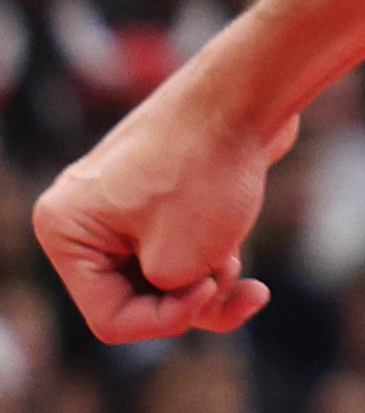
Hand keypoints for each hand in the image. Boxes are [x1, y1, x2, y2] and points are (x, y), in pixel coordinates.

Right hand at [33, 71, 291, 340]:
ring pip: (166, 278)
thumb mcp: (183, 261)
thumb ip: (169, 298)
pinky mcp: (165, 196)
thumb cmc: (208, 171)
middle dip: (190, 299)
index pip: (109, 318)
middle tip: (228, 275)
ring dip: (208, 283)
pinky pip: (183, 251)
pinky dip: (213, 263)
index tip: (207, 291)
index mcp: (65, 231)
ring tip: (239, 261)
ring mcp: (125, 205)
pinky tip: (246, 269)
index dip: (164, 320)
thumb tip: (175, 290)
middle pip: (137, 298)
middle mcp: (84, 217)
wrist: (250, 92)